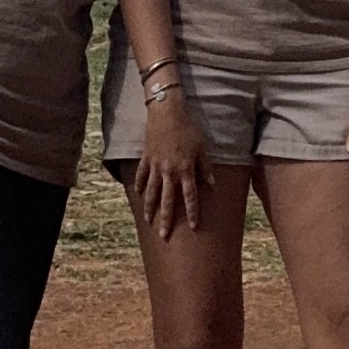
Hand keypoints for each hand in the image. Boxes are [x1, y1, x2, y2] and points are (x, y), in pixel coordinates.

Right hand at [133, 91, 212, 237]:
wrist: (167, 113)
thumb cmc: (188, 129)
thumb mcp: (202, 147)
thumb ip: (205, 167)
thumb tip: (211, 184)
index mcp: (184, 170)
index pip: (189, 196)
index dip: (192, 212)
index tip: (193, 227)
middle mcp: (169, 172)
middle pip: (167, 200)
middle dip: (166, 219)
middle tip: (163, 235)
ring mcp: (155, 166)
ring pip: (151, 191)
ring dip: (150, 207)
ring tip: (148, 220)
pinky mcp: (146, 158)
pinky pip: (141, 175)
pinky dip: (138, 185)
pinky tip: (137, 195)